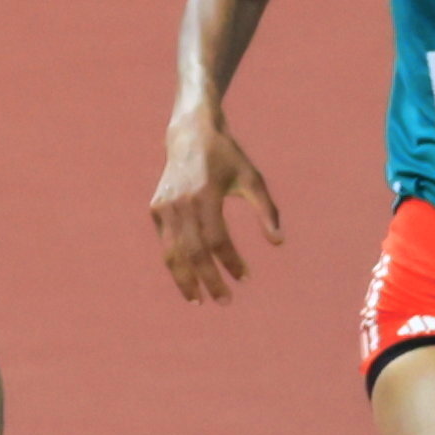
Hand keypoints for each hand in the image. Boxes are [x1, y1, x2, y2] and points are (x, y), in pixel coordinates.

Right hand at [151, 120, 282, 303]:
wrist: (190, 133)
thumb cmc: (227, 157)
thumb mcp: (252, 178)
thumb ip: (266, 210)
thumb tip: (278, 242)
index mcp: (205, 193)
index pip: (217, 239)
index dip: (230, 262)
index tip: (245, 278)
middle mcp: (181, 202)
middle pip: (194, 252)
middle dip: (208, 280)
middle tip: (225, 301)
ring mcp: (164, 206)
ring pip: (172, 252)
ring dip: (185, 280)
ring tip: (198, 300)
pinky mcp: (156, 208)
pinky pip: (166, 243)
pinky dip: (177, 263)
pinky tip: (189, 278)